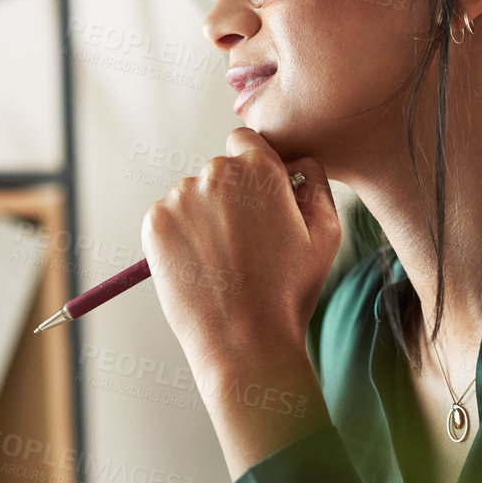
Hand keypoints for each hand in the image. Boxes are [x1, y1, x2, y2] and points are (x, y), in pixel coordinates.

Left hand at [141, 128, 339, 475]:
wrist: (245, 340)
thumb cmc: (290, 290)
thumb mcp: (326, 233)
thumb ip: (315, 182)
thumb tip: (298, 161)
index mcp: (259, 168)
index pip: (246, 142)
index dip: (255, 171)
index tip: (259, 203)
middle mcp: (216, 172)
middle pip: (220, 171)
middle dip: (231, 196)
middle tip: (246, 244)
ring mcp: (180, 197)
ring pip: (193, 196)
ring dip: (204, 217)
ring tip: (224, 262)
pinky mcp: (155, 223)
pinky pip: (169, 218)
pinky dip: (180, 237)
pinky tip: (201, 266)